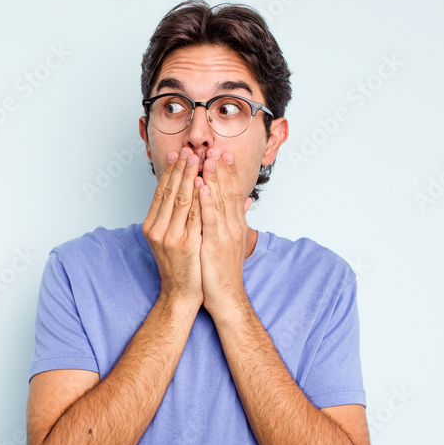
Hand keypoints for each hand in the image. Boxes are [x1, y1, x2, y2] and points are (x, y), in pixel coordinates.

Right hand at [141, 146, 203, 310]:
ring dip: (189, 176)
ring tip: (197, 158)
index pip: (162, 192)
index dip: (171, 172)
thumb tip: (188, 198)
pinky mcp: (184, 244)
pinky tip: (202, 183)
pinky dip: (197, 198)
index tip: (179, 154)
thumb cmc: (181, 268)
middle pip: (170, 192)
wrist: (182, 294)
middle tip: (189, 149)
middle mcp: (157, 229)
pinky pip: (192, 215)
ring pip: (180, 199)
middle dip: (181, 169)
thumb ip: (179, 218)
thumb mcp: (174, 239)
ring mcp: (169, 236)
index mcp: (152, 226)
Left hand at [198, 147, 253, 316]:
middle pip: (227, 191)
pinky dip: (205, 201)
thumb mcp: (232, 243)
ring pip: (219, 201)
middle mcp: (232, 226)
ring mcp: (225, 234)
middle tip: (215, 147)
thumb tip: (243, 203)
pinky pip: (209, 219)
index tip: (222, 153)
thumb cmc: (223, 272)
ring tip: (207, 158)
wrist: (226, 298)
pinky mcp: (215, 245)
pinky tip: (200, 186)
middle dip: (221, 168)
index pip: (231, 192)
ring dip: (213, 178)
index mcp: (235, 225)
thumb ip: (235, 221)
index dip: (227, 172)